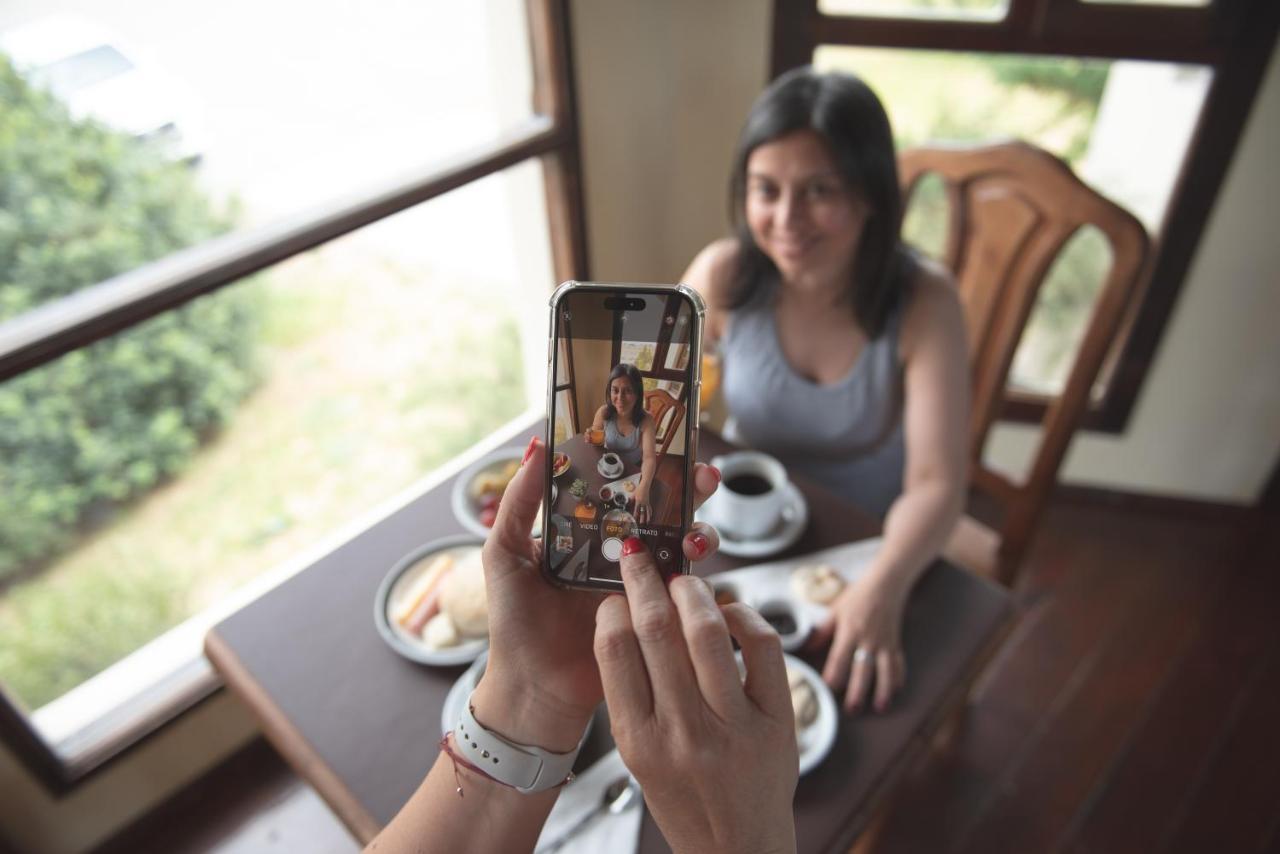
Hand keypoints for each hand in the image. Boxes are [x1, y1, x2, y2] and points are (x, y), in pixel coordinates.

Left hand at [474, 438, 722, 748]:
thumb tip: (535, 448)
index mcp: (585, 529)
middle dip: (689, 487)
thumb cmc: (513, 623)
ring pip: (681, 542)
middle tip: (703, 476)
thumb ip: (518, 504)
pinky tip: (692, 569)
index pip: (620, 485)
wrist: (533, 687)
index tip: (665, 443)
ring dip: (698, 530)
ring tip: (695, 536)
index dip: (645, 463)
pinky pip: (684, 588)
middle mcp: (617, 549)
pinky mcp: (656, 613)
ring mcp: (639, 581)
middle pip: (662, 507)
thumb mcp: (504, 555)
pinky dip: (696, 574)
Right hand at [595, 539, 798, 853]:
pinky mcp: (778, 721)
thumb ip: (635, 695)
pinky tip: (731, 612)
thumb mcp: (640, 756)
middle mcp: (684, 733)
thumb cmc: (685, 798)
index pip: (614, 651)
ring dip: (693, 592)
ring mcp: (734, 727)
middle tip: (640, 556)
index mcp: (640, 742)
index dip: (613, 609)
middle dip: (645, 581)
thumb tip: (633, 617)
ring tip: (684, 581)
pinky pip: (762, 647)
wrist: (739, 848)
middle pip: (657, 631)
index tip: (615, 594)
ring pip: (708, 631)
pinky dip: (744, 617)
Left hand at [807, 574, 907, 713]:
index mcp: (849, 630)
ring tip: (879, 708)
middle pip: (863, 668)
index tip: (829, 689)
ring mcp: (885, 642)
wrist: (886, 584)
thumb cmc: (857, 597)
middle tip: (852, 709)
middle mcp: (868, 639)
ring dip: (883, 690)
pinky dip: (898, 679)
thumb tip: (805, 648)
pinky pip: (899, 664)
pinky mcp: (896, 644)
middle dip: (859, 690)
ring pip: (885, 670)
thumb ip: (822, 631)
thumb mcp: (835, 610)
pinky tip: (895, 692)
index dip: (834, 674)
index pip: (840, 657)